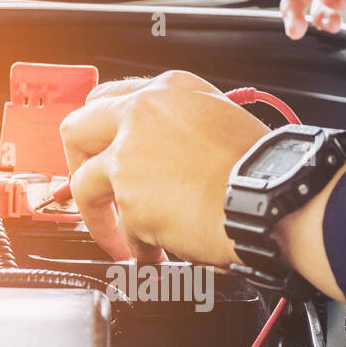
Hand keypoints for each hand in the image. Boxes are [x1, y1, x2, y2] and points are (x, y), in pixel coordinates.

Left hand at [59, 71, 268, 264]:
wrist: (271, 198)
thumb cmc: (261, 167)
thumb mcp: (223, 118)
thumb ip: (183, 121)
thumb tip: (166, 143)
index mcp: (167, 92)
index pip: (108, 97)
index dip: (98, 130)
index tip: (97, 149)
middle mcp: (140, 117)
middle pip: (76, 131)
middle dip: (74, 164)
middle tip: (90, 189)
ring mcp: (129, 159)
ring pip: (83, 187)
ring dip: (99, 219)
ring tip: (119, 240)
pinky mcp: (130, 202)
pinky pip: (121, 230)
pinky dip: (138, 247)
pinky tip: (157, 255)